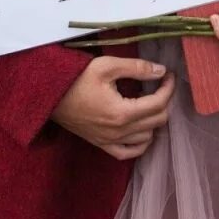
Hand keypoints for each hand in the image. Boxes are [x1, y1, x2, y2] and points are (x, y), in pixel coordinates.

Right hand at [52, 56, 175, 159]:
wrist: (49, 95)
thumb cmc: (77, 78)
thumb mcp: (107, 66)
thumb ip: (137, 68)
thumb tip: (161, 70)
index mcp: (122, 112)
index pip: (159, 104)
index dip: (169, 87)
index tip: (168, 75)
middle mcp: (118, 132)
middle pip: (158, 121)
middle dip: (164, 101)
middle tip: (160, 85)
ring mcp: (110, 141)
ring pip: (147, 138)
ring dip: (154, 120)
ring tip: (148, 102)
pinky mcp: (101, 144)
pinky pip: (128, 152)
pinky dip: (141, 143)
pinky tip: (141, 128)